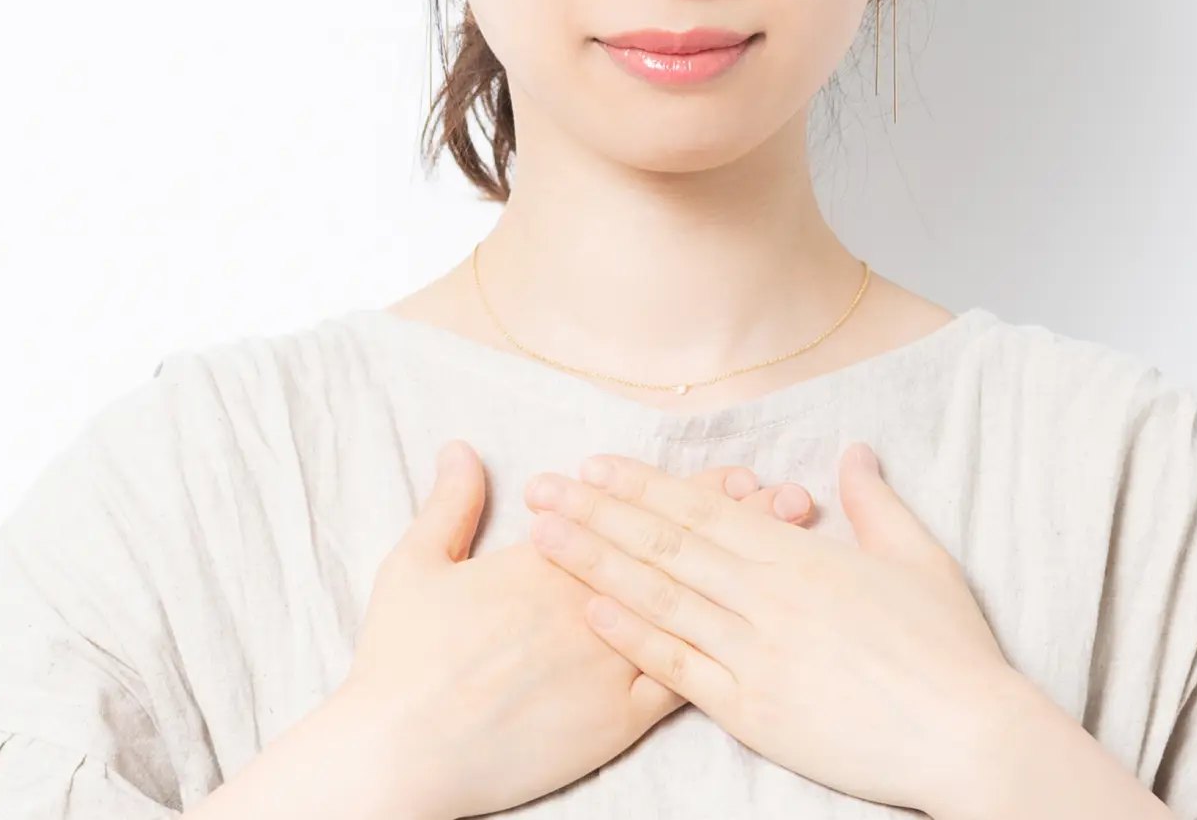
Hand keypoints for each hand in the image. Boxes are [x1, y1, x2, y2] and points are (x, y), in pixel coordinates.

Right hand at [206, 440, 816, 819]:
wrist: (403, 747)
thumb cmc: (400, 661)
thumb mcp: (414, 566)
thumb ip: (448, 505)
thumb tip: (462, 447)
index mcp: (544, 562)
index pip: (633, 515)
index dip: (690, 493)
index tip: (736, 474)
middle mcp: (587, 602)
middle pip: (675, 554)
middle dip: (739, 522)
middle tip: (792, 498)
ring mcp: (607, 661)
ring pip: (690, 609)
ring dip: (745, 578)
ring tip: (796, 552)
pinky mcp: (615, 718)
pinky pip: (680, 680)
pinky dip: (723, 654)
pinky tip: (762, 636)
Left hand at [521, 442, 1047, 817]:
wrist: (966, 732)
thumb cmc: (950, 649)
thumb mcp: (918, 558)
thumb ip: (873, 503)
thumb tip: (852, 453)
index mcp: (803, 557)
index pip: (706, 510)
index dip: (645, 486)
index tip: (596, 466)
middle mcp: (769, 597)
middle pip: (667, 544)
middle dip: (599, 512)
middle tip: (544, 488)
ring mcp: (757, 654)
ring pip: (661, 598)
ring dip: (597, 563)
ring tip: (545, 537)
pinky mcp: (754, 710)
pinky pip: (679, 667)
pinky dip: (634, 636)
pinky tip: (592, 609)